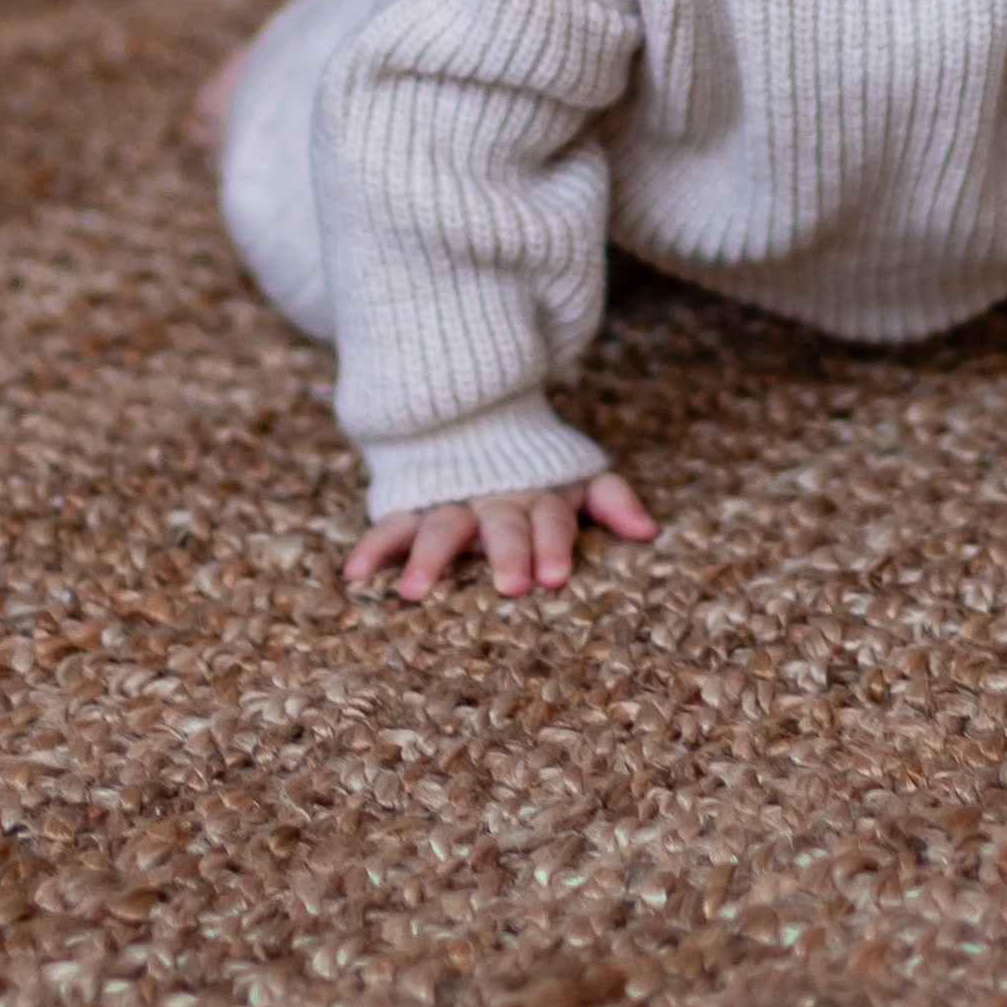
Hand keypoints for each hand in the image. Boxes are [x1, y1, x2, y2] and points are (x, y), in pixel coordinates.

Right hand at [345, 470, 656, 599]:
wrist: (473, 414)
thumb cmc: (535, 468)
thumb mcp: (577, 477)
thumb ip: (613, 499)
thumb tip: (650, 532)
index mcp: (539, 494)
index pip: (552, 518)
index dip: (555, 544)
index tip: (556, 577)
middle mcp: (495, 499)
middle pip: (503, 524)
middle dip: (508, 552)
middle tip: (512, 586)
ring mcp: (452, 501)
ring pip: (442, 526)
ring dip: (431, 557)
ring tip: (414, 592)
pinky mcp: (413, 505)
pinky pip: (391, 523)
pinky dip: (375, 544)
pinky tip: (356, 572)